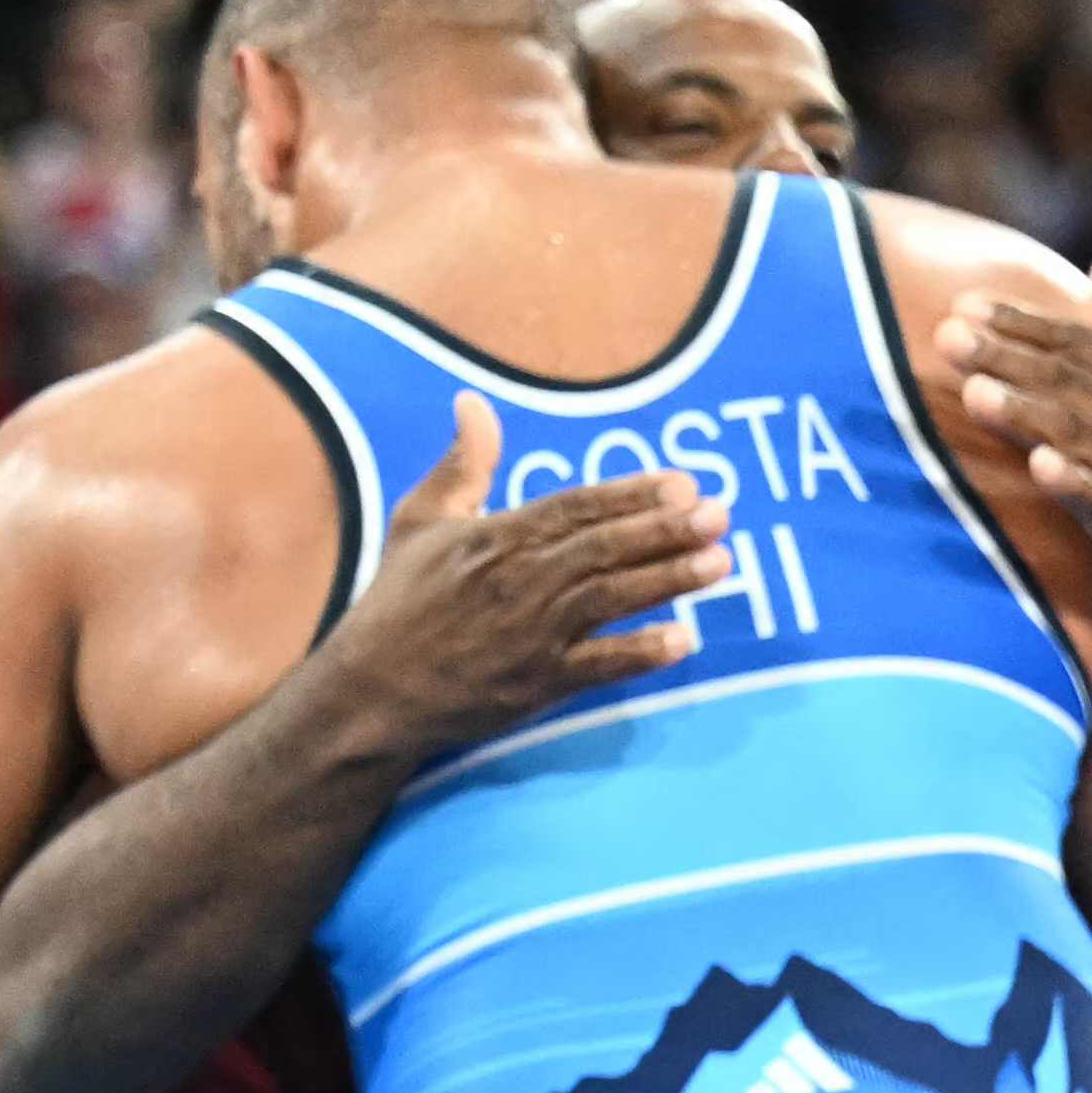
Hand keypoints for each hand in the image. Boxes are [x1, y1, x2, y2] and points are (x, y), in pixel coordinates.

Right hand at [332, 394, 724, 751]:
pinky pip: (600, 666)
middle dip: (666, 529)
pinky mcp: (536, 684)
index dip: (632, 494)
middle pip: (604, 547)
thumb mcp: (420, 520)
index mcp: (496, 537)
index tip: (683, 483)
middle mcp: (519, 579)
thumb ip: (462, 464)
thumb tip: (473, 401)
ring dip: (669, 579)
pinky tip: (686, 640)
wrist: (370, 690)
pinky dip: (643, 653)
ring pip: (611, 598)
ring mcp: (531, 633)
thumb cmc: (398, 602)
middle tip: (720, 513)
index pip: (577, 508)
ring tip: (721, 561)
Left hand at [934, 253, 1091, 603]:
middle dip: (1003, 356)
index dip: (1018, 321)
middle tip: (947, 337)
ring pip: (1073, 431)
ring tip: (976, 395)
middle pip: (1061, 377)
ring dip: (1024, 413)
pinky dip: (1073, 482)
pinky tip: (1043, 468)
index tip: (965, 305)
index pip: (1072, 338)